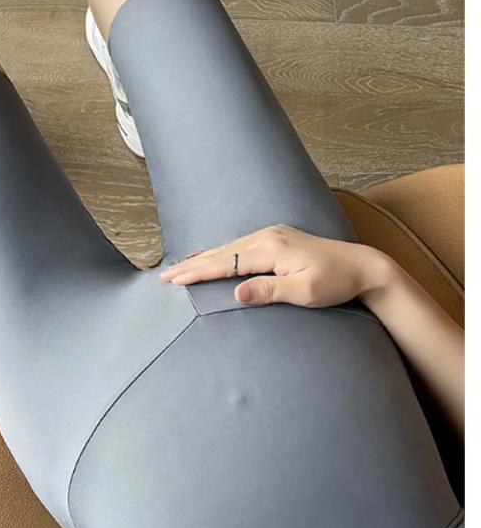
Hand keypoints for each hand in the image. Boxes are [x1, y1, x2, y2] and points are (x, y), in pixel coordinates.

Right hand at [158, 223, 392, 306]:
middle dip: (192, 264)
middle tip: (165, 275)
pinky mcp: (278, 239)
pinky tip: (213, 255)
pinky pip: (240, 246)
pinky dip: (221, 253)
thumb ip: (269, 291)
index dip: (198, 272)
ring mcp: (272, 235)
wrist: (362, 266)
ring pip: (229, 247)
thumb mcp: (304, 292)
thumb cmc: (336, 283)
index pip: (225, 262)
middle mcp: (268, 236)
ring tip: (179, 266)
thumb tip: (236, 291)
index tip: (174, 279)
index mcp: (271, 249)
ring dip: (203, 258)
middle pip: (221, 252)